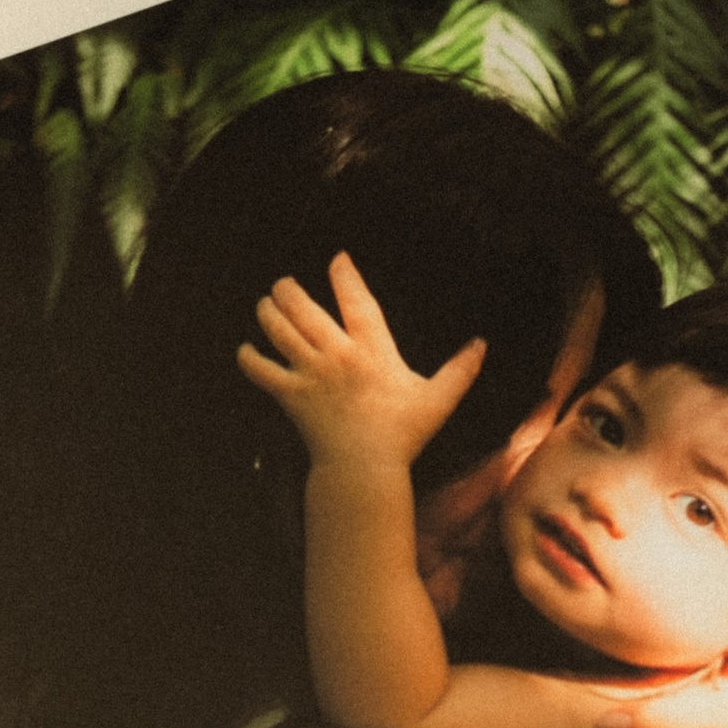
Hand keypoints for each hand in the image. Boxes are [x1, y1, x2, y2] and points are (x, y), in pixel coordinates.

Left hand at [237, 254, 485, 473]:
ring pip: (279, 330)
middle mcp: (338, 354)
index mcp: (373, 350)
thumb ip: (459, 370)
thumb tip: (482, 344)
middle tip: (283, 284)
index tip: (337, 259)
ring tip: (265, 304)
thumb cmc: (401, 435)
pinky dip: (249, 357)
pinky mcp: (291, 395)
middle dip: (288, 290)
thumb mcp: (437, 400)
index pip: (357, 300)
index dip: (345, 275)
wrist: (365, 468)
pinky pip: (261, 369)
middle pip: (303, 307)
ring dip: (268, 312)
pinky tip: (245, 349)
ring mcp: (311, 373)